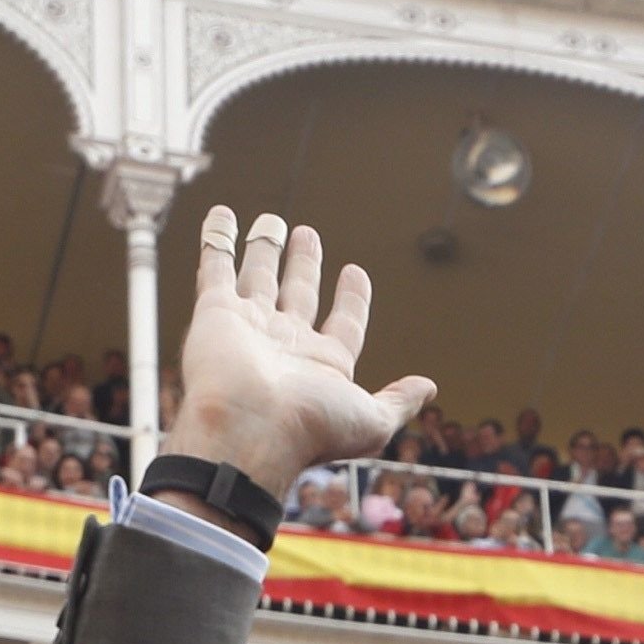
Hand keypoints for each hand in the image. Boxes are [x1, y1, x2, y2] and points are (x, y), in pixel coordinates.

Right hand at [160, 206, 434, 501]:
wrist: (249, 430)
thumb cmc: (311, 429)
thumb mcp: (372, 420)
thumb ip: (399, 401)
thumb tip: (428, 387)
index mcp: (323, 365)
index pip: (343, 322)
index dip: (352, 298)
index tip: (355, 271)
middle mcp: (285, 344)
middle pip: (298, 293)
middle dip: (304, 264)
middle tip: (308, 234)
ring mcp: (249, 326)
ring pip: (258, 277)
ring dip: (264, 248)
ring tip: (272, 221)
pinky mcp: (215, 312)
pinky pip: (216, 267)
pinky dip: (217, 239)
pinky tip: (222, 213)